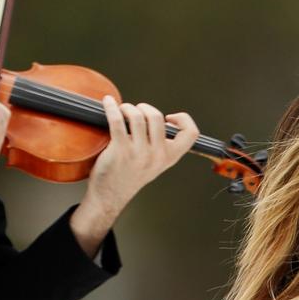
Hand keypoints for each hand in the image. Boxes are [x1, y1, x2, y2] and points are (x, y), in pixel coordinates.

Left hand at [70, 95, 198, 255]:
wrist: (110, 196)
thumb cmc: (130, 176)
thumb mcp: (155, 164)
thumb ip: (161, 145)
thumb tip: (156, 118)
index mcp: (169, 157)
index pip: (190, 134)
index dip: (184, 119)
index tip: (170, 118)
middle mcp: (157, 155)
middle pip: (157, 117)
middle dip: (144, 108)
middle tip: (136, 111)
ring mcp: (139, 153)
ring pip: (137, 116)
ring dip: (127, 108)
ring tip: (122, 110)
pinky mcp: (120, 150)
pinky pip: (117, 121)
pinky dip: (111, 108)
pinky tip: (108, 103)